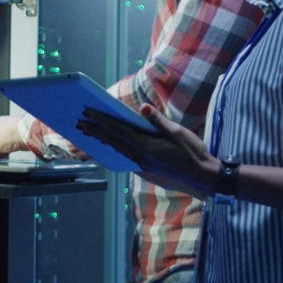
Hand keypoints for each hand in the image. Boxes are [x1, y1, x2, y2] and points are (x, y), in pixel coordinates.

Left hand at [78, 105, 217, 194]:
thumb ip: (158, 121)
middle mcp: (140, 157)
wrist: (202, 175)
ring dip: (102, 140)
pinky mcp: (146, 168)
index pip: (119, 130)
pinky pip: (124, 156)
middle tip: (80, 122)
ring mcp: (142, 164)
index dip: (102, 121)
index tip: (88, 113)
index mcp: (146, 146)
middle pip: (113, 141)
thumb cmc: (193, 152)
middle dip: (96, 130)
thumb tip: (143, 108)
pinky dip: (114, 148)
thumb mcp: (178, 132)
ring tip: (89, 132)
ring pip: (117, 149)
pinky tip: (110, 145)